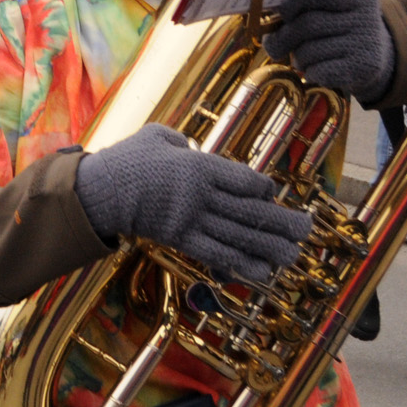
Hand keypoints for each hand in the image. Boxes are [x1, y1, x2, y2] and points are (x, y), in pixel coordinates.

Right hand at [74, 123, 314, 282]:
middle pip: (251, 211)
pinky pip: (217, 254)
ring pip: (240, 236)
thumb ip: (178, 139)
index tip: (273, 193)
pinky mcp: (181, 239)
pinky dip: (242, 264)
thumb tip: (189, 145)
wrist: (100, 191)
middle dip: (282, 221)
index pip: (246, 180)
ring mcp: (192, 220)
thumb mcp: (155, 135)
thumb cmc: (126, 159)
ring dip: (270, 247)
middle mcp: (203, 195)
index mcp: (200, 166)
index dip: (264, 188)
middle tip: (306, 228)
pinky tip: (262, 271)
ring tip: (293, 254)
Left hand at [264, 0, 395, 99]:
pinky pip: (320, 71)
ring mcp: (368, 43)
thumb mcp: (331, 9)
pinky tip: (316, 70)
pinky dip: (310, 72)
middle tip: (272, 46)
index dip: (296, 3)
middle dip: (284, 37)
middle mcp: (368, 17)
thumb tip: (268, 19)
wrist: (373, 58)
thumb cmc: (339, 29)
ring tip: (302, 58)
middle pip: (309, 24)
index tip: (284, 14)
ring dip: (298, 58)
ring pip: (310, 50)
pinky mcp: (364, 68)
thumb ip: (305, 6)